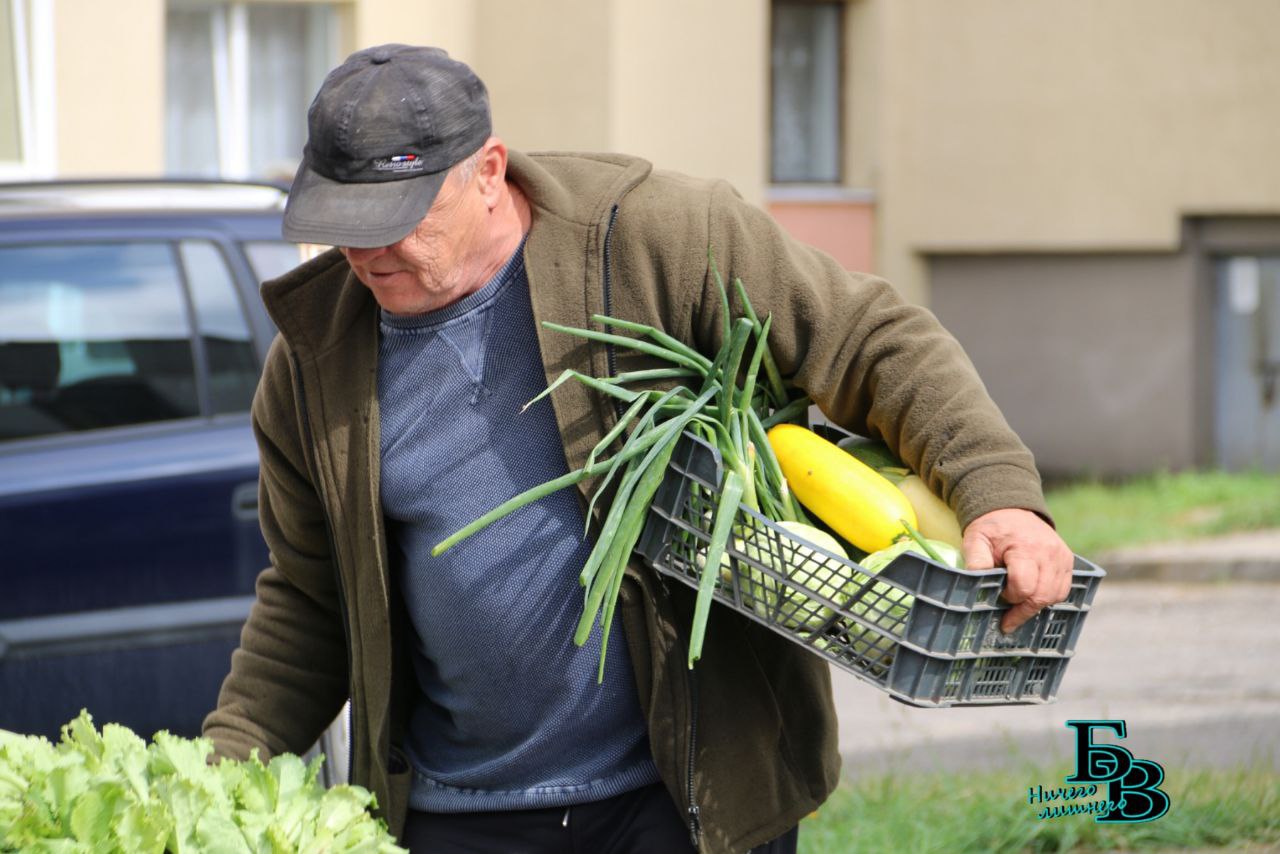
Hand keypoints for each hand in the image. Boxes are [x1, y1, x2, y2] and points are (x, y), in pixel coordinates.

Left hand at [962, 508, 1074, 633]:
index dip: (1010, 598)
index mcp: (1026, 547)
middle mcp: (1049, 552)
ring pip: (1055, 596)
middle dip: (1023, 611)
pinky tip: (1032, 597)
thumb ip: (976, 561)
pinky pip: (1063, 589)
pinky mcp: (1067, 560)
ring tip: (1018, 608)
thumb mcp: (975, 539)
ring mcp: (1062, 556)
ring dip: (1037, 606)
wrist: (1011, 510)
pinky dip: (1049, 598)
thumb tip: (977, 583)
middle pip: (1042, 595)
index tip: (998, 599)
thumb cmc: (992, 528)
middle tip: (1008, 620)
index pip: (1024, 586)